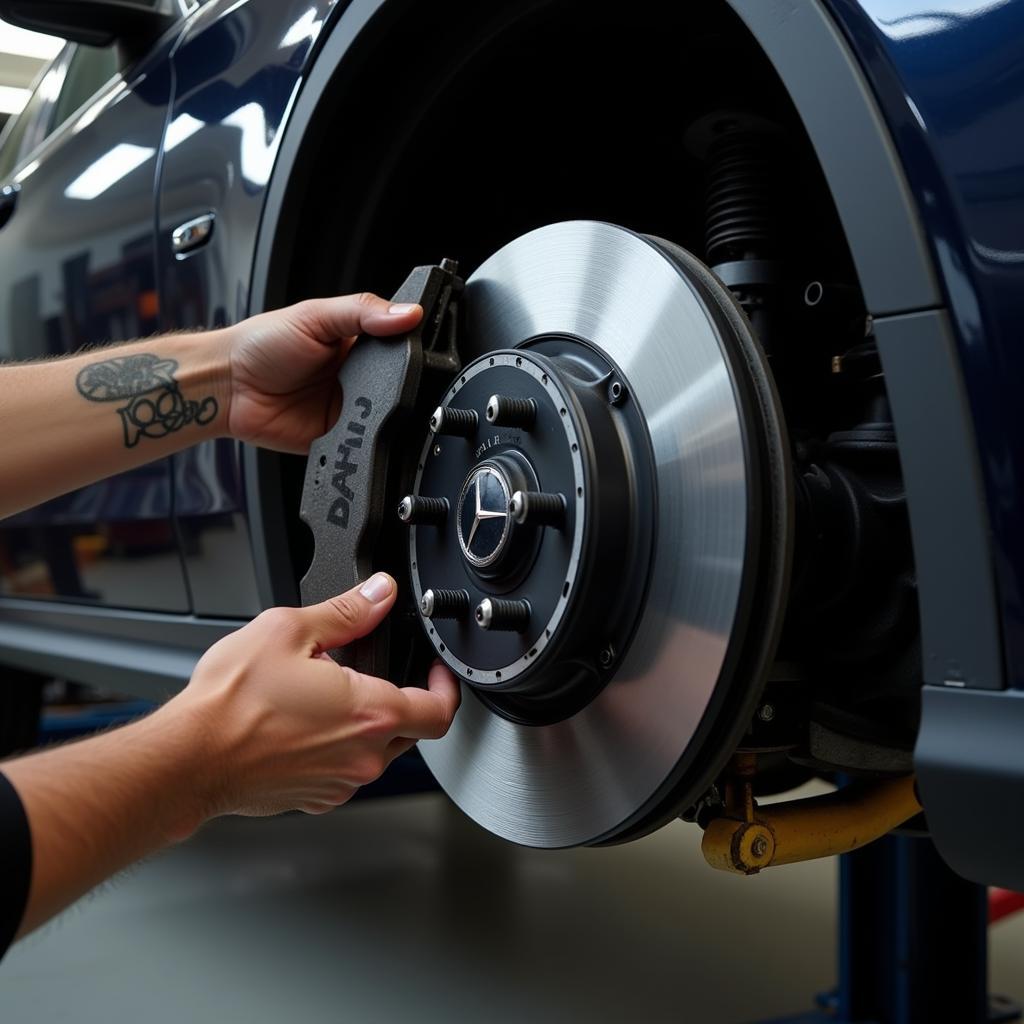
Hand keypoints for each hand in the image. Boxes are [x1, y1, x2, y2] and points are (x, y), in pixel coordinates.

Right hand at [165, 572, 459, 817]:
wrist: (187, 760)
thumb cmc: (230, 704)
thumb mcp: (290, 630)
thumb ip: (347, 611)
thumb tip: (380, 593)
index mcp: (371, 713)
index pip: (440, 710)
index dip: (446, 687)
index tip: (437, 671)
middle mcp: (363, 757)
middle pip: (411, 730)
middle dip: (403, 699)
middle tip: (375, 672)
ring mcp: (339, 782)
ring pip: (375, 751)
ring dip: (365, 724)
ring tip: (330, 694)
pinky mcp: (314, 797)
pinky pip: (343, 769)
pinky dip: (337, 747)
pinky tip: (305, 724)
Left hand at [225, 294, 422, 452]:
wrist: (228, 387)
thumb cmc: (261, 344)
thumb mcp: (315, 315)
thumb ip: (362, 311)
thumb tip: (408, 312)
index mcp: (357, 343)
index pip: (400, 345)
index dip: (411, 345)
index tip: (415, 343)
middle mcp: (358, 377)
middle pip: (400, 385)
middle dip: (398, 384)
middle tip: (380, 375)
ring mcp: (350, 410)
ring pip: (386, 418)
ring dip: (380, 412)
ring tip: (362, 399)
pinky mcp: (339, 438)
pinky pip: (363, 443)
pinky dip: (363, 438)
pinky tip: (353, 424)